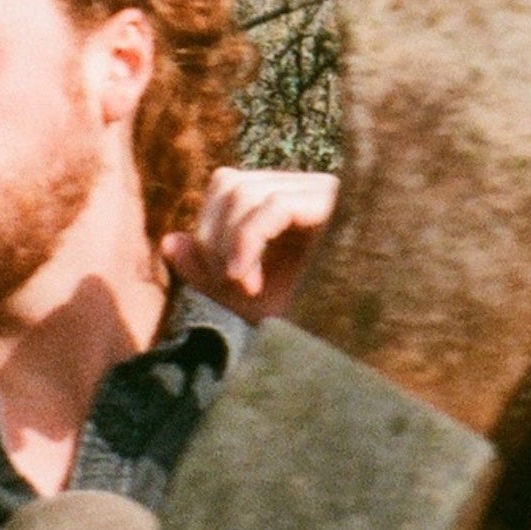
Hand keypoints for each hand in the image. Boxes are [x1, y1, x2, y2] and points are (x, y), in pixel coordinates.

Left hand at [162, 167, 337, 323]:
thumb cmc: (313, 322)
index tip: (222, 282)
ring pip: (246, 192)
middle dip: (213, 238)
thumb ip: (207, 273)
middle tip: (231, 287)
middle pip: (231, 183)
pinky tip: (246, 282)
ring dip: (229, 245)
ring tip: (246, 290)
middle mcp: (310, 188)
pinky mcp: (339, 207)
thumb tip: (169, 239)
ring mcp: (326, 192)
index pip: (229, 185)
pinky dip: (246, 243)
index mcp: (291, 202)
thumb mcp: (248, 300)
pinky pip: (275, 207)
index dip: (209, 230)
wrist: (361, 346)